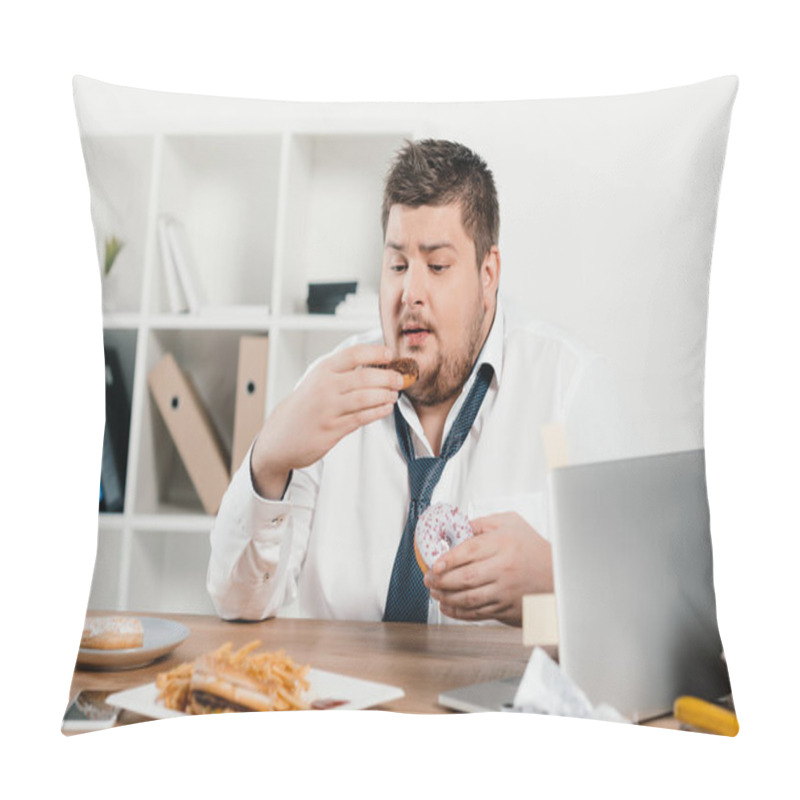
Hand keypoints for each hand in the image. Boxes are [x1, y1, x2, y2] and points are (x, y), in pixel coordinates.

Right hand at [251, 344, 402, 497]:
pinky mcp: (332, 429)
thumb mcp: (316, 382)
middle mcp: (325, 387)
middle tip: (400, 379)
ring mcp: (328, 409)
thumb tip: (375, 366)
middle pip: (364, 377)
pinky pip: (362, 418)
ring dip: (385, 395)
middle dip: (388, 377)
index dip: (375, 353)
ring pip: (365, 398)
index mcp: (322, 371)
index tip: (389, 355)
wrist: (280, 436)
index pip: (353, 354)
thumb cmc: (303, 408)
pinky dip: (378, 412)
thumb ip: (340, 374)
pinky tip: (385, 408)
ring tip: (394, 394)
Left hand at [423, 512, 552, 625]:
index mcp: (504, 544)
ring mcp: (505, 592)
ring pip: (468, 598)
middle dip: (440, 581)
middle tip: (428, 579)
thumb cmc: (533, 548)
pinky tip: (447, 607)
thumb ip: (482, 523)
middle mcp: (504, 569)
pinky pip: (477, 613)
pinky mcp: (506, 609)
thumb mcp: (511, 523)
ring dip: (446, 597)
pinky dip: (458, 612)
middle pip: (465, 577)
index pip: (469, 551)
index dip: (447, 559)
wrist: (559, 576)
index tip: (434, 565)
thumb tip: (455, 528)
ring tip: (434, 592)